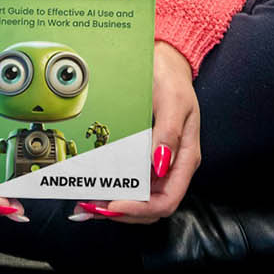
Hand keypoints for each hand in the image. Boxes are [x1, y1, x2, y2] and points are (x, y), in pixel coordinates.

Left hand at [69, 39, 200, 225]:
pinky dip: (114, 188)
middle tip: (93, 208)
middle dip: (123, 212)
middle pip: (151, 206)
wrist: (166, 61)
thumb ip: (168, 133)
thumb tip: (159, 165)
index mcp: (185, 157)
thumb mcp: (174, 101)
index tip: (116, 205)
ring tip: (89, 204)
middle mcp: (172, 165)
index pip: (167, 200)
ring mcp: (159, 162)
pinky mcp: (145, 155)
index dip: (141, 208)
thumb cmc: (172, 79)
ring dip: (115, 205)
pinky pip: (132, 180)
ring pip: (140, 197)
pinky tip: (95, 188)